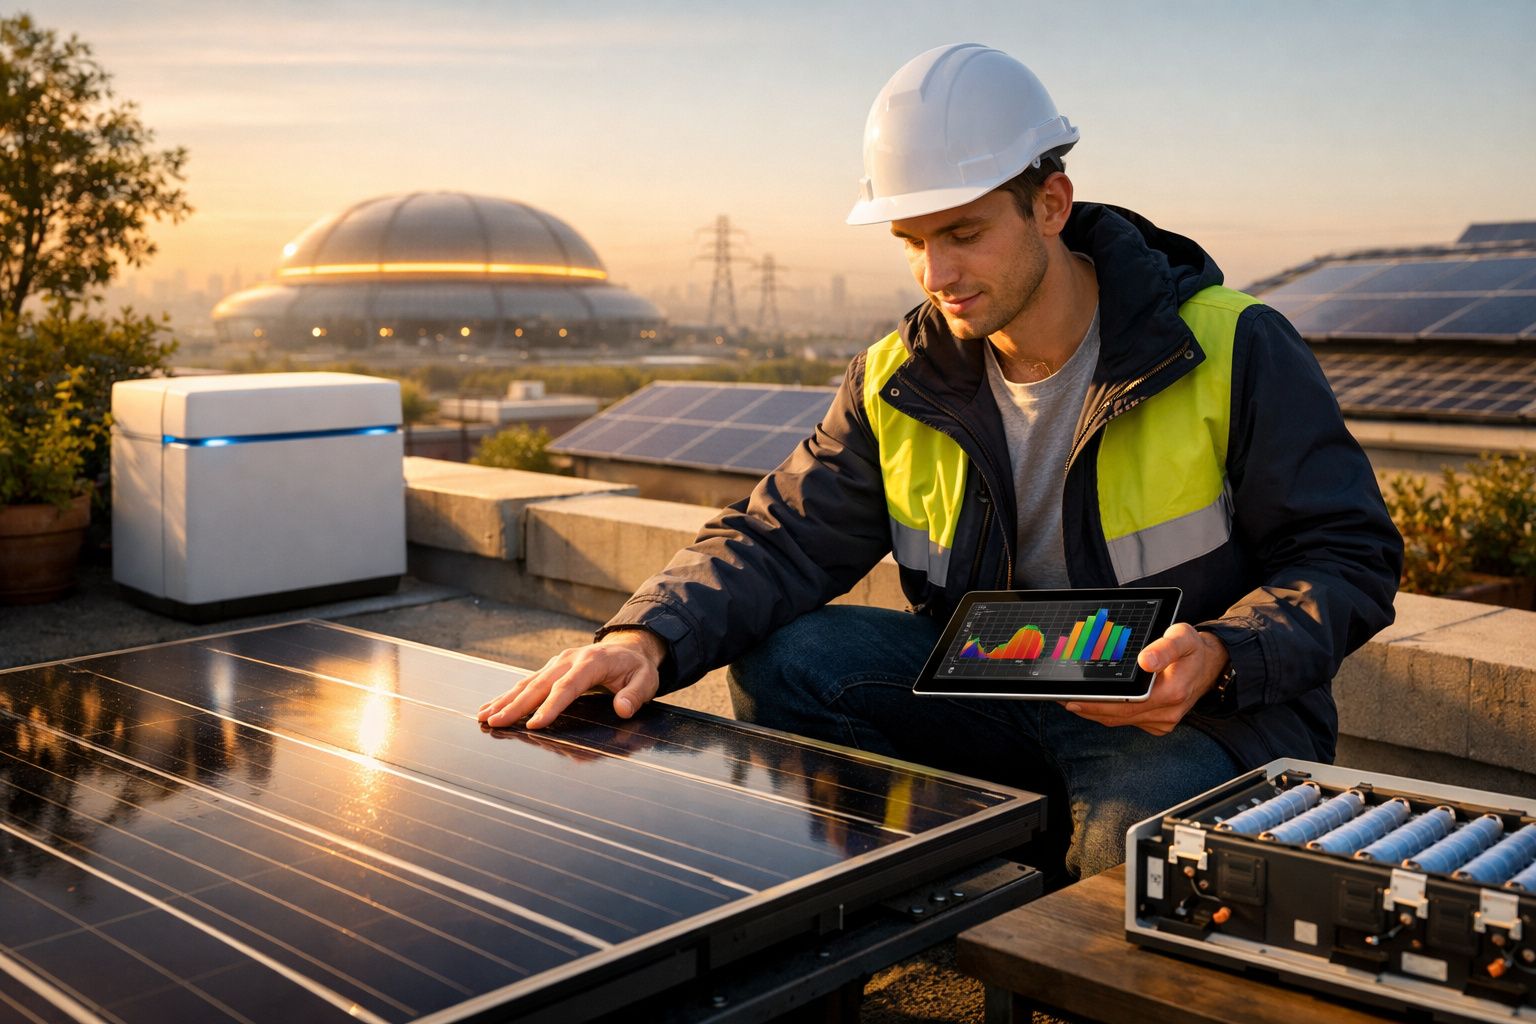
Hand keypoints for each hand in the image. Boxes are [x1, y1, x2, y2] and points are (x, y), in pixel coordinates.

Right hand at [476, 630, 664, 729]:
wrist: (629, 647)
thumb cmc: (636, 668)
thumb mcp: (646, 680)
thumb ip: (635, 694)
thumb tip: (623, 709)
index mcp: (591, 662)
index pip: (567, 687)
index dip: (551, 706)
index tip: (535, 724)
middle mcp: (569, 660)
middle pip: (539, 685)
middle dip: (516, 706)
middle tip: (495, 724)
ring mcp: (557, 662)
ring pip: (528, 683)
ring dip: (505, 700)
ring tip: (484, 717)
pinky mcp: (551, 668)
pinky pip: (527, 682)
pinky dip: (508, 695)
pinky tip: (491, 707)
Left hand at [1061, 623, 1226, 735]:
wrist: (1211, 665)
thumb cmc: (1192, 649)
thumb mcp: (1183, 637)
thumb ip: (1165, 648)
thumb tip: (1146, 660)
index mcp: (1173, 692)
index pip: (1127, 703)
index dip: (1098, 703)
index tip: (1073, 697)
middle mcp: (1168, 712)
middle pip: (1119, 715)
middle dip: (1089, 708)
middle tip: (1062, 698)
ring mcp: (1163, 721)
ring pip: (1121, 720)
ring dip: (1095, 712)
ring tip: (1070, 700)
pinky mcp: (1159, 723)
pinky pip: (1128, 721)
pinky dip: (1109, 713)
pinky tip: (1092, 703)